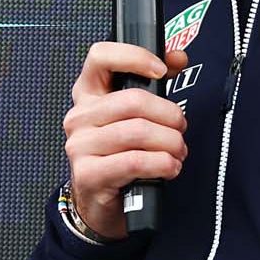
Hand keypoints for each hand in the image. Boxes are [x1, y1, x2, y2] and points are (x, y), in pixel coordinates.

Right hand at [64, 42, 191, 240]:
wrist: (100, 202)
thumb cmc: (120, 154)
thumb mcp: (134, 116)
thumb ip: (154, 83)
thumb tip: (178, 56)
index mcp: (88, 94)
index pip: (100, 56)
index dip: (134, 57)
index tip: (160, 70)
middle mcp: (79, 117)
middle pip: (133, 100)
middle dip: (169, 115)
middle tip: (180, 129)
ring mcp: (80, 146)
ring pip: (139, 132)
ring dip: (170, 143)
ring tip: (178, 152)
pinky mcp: (89, 174)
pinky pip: (136, 161)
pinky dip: (163, 164)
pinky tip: (169, 168)